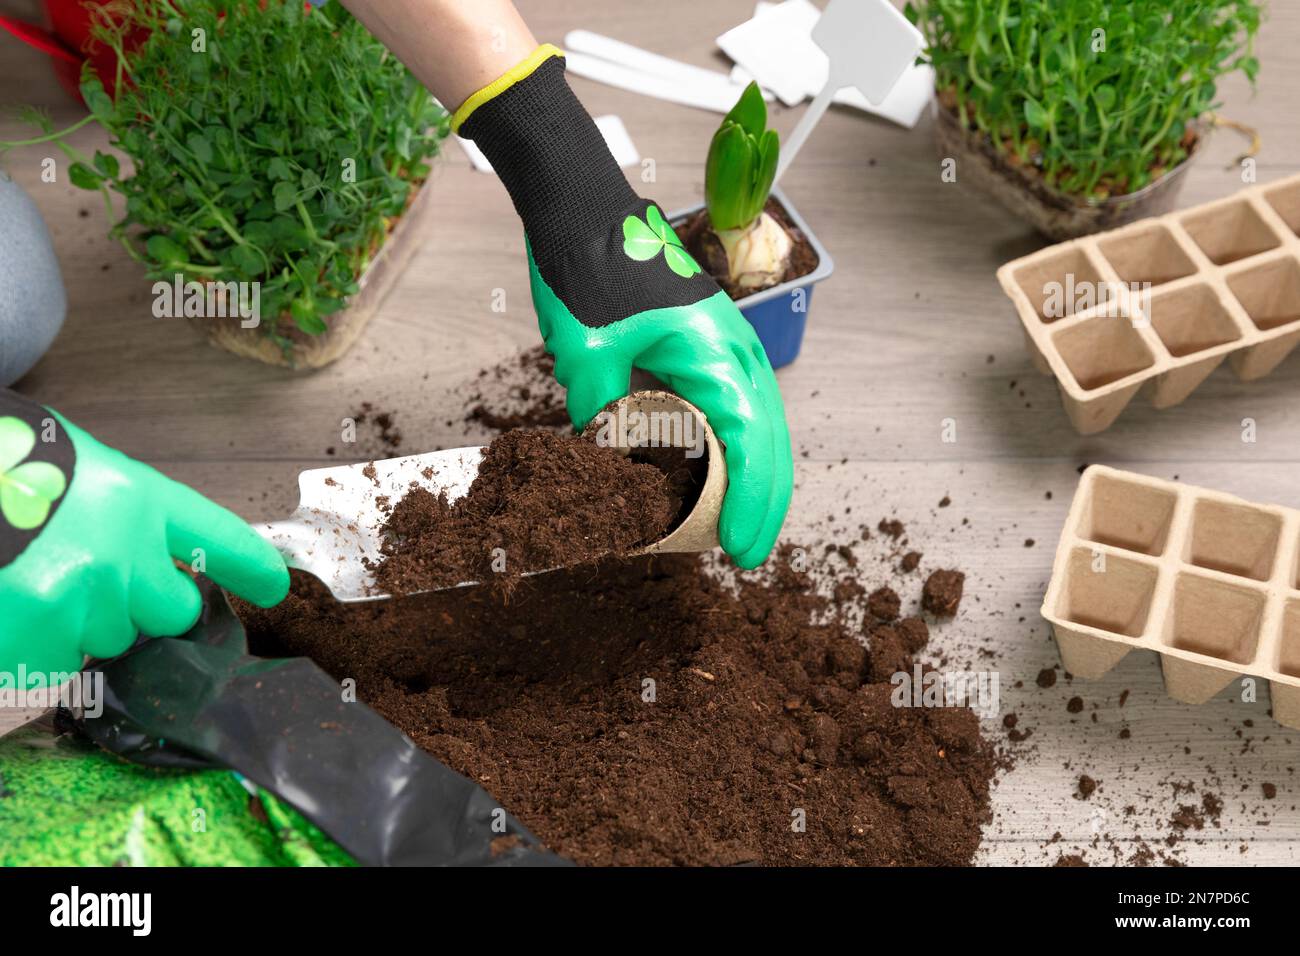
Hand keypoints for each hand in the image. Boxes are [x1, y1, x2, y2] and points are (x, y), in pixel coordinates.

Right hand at [0, 411, 287, 674]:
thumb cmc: (1, 471)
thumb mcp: (63, 472)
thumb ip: (114, 520)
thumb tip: (147, 576)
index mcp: (130, 496)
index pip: (211, 533)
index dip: (249, 564)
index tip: (273, 587)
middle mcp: (120, 549)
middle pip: (166, 612)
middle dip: (130, 605)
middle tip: (71, 572)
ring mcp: (79, 596)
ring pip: (105, 643)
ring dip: (71, 626)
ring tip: (24, 581)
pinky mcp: (36, 633)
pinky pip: (52, 668)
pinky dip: (28, 650)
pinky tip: (8, 609)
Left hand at [457, 49, 792, 567]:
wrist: (583, 206)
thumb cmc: (587, 266)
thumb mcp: (585, 349)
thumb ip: (601, 413)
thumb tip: (605, 472)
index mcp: (715, 351)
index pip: (751, 441)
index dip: (752, 502)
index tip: (739, 549)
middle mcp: (735, 350)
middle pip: (770, 439)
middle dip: (764, 501)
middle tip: (746, 556)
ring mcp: (728, 344)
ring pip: (760, 423)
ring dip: (756, 477)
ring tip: (742, 527)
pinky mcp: (708, 344)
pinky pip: (736, 405)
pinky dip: (736, 447)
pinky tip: (718, 475)